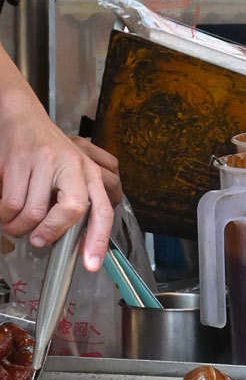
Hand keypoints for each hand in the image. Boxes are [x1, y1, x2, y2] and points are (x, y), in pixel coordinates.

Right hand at [0, 68, 114, 271]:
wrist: (20, 115)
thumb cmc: (45, 150)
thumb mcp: (68, 169)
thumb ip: (74, 199)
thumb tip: (73, 242)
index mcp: (88, 171)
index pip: (101, 209)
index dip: (98, 239)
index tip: (91, 265)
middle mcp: (72, 165)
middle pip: (72, 210)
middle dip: (52, 232)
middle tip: (38, 240)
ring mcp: (45, 162)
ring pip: (33, 213)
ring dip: (19, 227)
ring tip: (15, 222)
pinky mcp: (20, 161)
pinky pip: (11, 205)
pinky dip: (4, 216)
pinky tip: (5, 212)